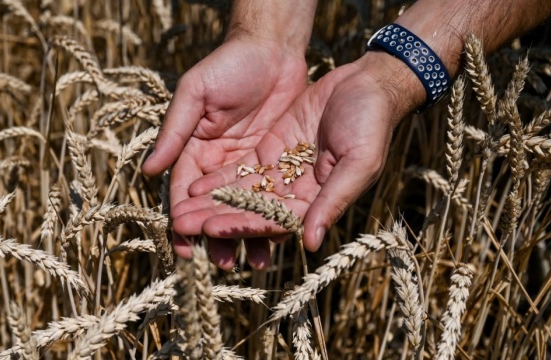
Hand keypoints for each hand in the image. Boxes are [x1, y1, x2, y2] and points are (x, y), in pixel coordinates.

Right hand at [142, 38, 307, 259]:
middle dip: (216, 236)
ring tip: (254, 261)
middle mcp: (218, 163)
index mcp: (194, 149)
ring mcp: (247, 165)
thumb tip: (147, 172)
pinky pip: (271, 195)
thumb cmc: (227, 65)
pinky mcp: (273, 163)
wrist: (272, 49)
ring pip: (244, 208)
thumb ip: (175, 131)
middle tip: (221, 264)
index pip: (185, 191)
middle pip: (215, 207)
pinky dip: (273, 216)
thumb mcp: (195, 94)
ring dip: (246, 234)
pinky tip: (279, 237)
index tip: (183, 244)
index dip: (184, 218)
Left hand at [171, 52, 421, 268]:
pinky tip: (193, 187)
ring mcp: (282, 172)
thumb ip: (332, 201)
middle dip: (216, 219)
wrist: (367, 84)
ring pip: (241, 193)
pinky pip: (241, 170)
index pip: (274, 220)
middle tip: (182, 226)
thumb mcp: (358, 162)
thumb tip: (309, 243)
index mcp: (317, 202)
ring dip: (210, 204)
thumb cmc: (371, 123)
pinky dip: (219, 180)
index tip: (210, 229)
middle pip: (250, 212)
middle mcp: (296, 193)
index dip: (242, 225)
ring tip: (178, 213)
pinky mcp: (271, 150)